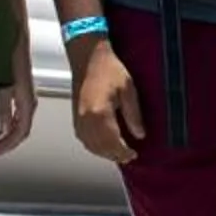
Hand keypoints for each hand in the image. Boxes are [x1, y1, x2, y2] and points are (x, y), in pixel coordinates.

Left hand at [0, 39, 36, 155]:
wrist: (14, 28)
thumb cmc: (8, 50)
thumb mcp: (3, 82)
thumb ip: (5, 107)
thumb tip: (3, 127)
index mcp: (26, 98)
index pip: (21, 131)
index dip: (8, 145)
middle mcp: (29, 97)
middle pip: (22, 129)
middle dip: (8, 142)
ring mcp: (26, 92)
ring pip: (21, 120)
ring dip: (9, 133)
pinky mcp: (21, 86)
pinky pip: (19, 110)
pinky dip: (10, 121)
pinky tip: (1, 124)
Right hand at [70, 38, 144, 164]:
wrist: (88, 58)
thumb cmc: (109, 69)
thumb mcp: (128, 89)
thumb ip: (134, 114)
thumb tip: (140, 135)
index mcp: (100, 113)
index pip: (113, 143)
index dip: (124, 152)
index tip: (134, 155)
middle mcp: (87, 119)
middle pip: (101, 147)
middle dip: (115, 155)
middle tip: (128, 157)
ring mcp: (78, 118)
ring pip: (90, 145)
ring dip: (104, 153)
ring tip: (117, 153)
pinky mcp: (75, 116)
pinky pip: (83, 138)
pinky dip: (93, 146)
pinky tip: (103, 144)